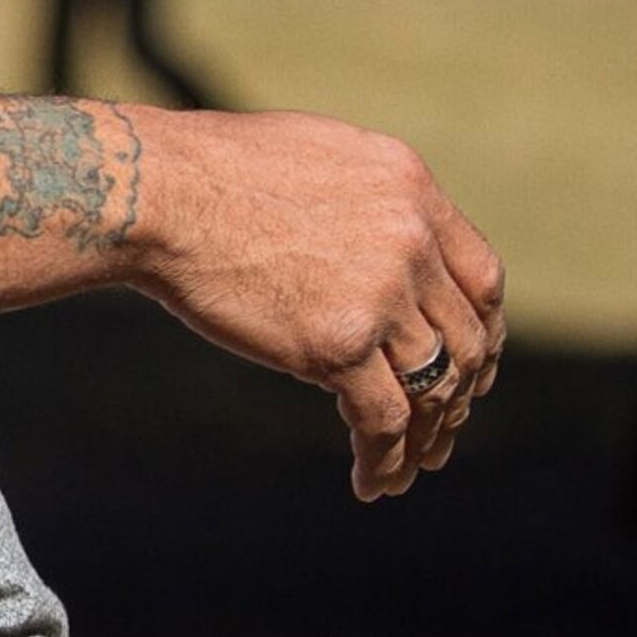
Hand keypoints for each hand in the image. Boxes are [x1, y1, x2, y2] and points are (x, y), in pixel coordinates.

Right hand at [120, 106, 506, 501]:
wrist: (154, 191)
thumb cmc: (209, 171)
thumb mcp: (317, 154)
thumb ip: (367, 199)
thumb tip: (379, 241)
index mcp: (410, 187)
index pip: (482, 279)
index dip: (482, 332)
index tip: (470, 364)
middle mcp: (411, 239)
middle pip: (465, 339)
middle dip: (460, 392)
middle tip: (442, 428)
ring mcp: (379, 293)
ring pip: (432, 386)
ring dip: (426, 436)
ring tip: (408, 467)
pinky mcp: (338, 344)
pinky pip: (383, 420)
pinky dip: (384, 460)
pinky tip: (370, 482)